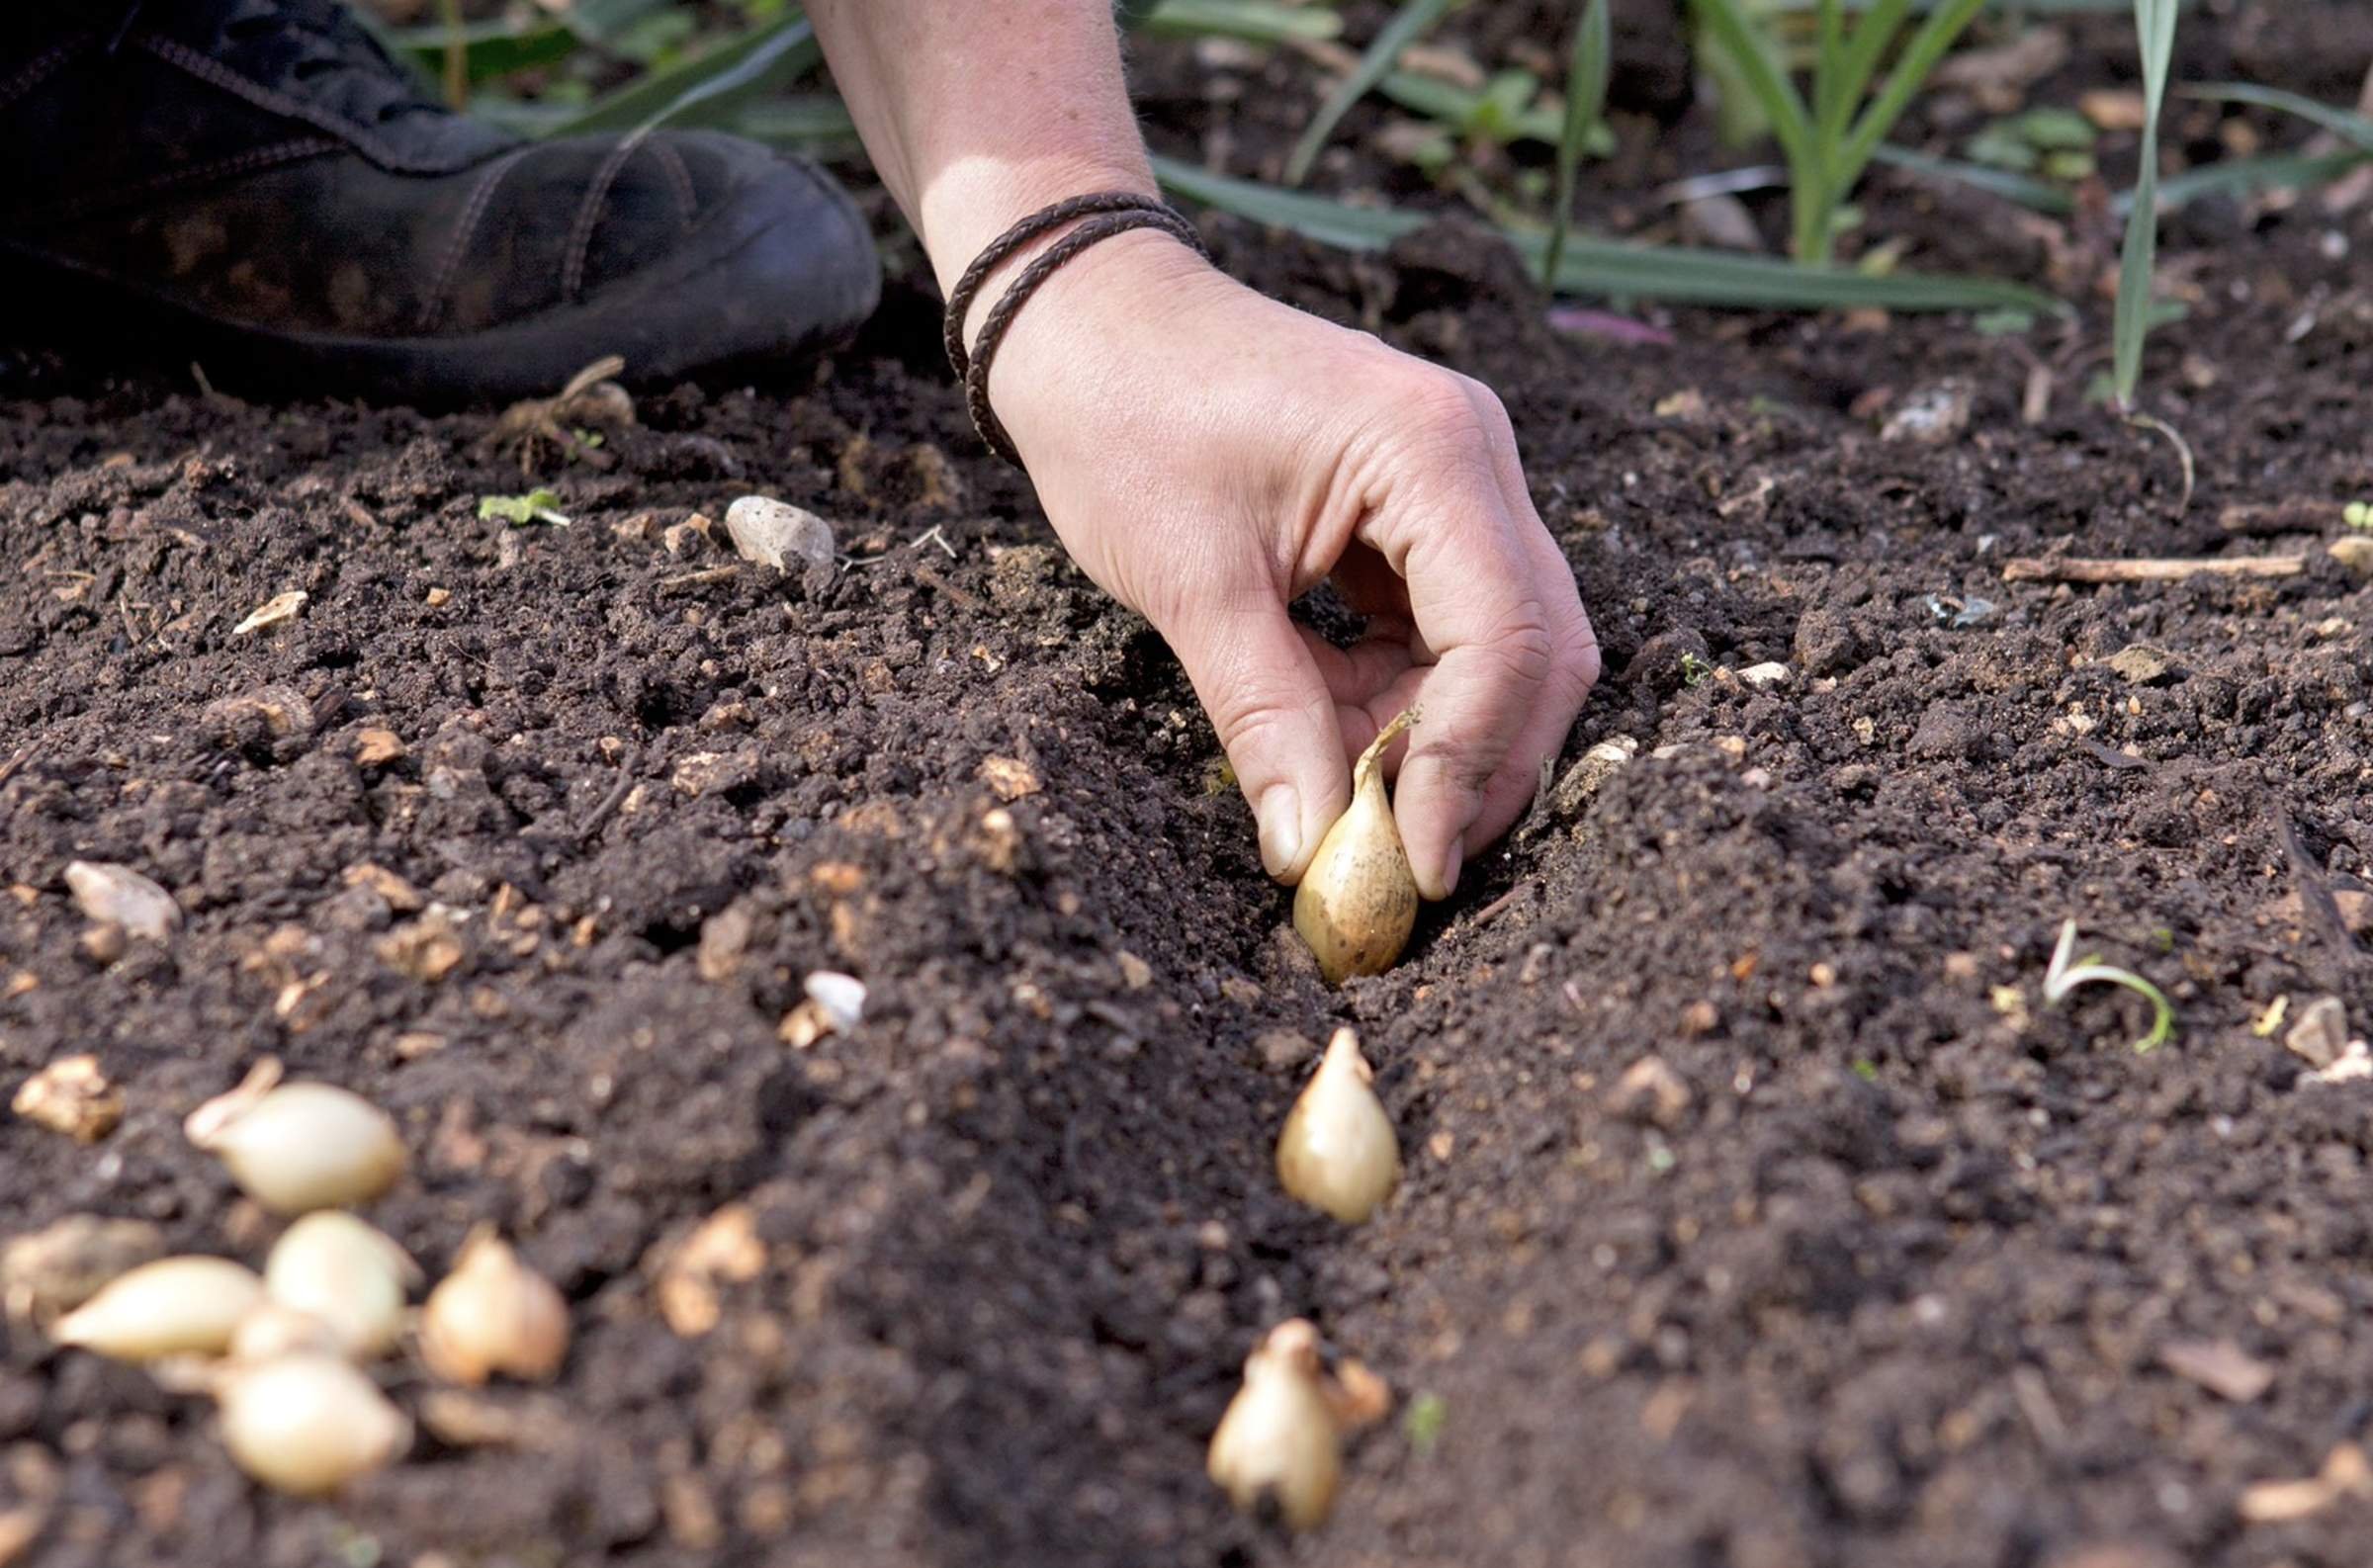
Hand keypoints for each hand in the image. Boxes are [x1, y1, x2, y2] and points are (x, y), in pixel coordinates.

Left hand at [985, 233, 1600, 896]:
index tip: (1415, 864)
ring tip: (1341, 799)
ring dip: (1433, 739)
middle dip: (1476, 766)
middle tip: (1401, 862)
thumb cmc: (1125, 418)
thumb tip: (1309, 851)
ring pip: (1499, 648)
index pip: (1505, 638)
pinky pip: (1445, 628)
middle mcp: (1473, 456)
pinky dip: (1399, 698)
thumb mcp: (1192, 583)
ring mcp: (1455, 480)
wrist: (1086, 320)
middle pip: (1534, 649)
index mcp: (1432, 452)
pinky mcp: (1419, 509)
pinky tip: (1329, 732)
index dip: (1470, 765)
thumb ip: (1265, 718)